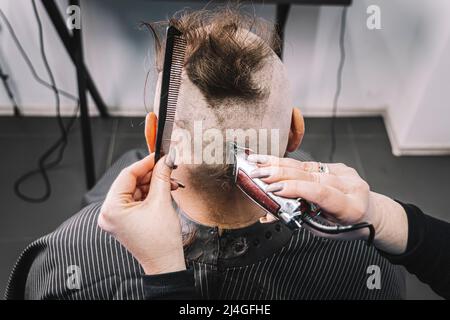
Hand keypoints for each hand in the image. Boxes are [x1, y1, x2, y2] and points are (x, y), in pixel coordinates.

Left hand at [98, 152, 185, 274]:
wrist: (165, 263)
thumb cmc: (160, 241)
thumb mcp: (161, 202)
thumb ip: (161, 177)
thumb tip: (165, 160)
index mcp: (111, 208)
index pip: (127, 175)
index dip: (145, 163)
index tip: (159, 156)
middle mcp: (108, 213)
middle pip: (130, 182)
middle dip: (151, 175)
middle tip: (167, 167)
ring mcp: (115, 217)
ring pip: (135, 190)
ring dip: (153, 184)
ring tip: (170, 182)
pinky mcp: (124, 220)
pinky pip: (136, 200)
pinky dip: (150, 194)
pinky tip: (164, 190)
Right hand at [248, 155, 407, 253]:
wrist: (370, 213)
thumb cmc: (347, 226)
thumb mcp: (324, 229)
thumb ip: (299, 218)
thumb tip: (270, 212)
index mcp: (351, 206)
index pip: (321, 193)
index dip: (296, 188)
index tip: (274, 188)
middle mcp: (351, 185)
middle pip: (310, 175)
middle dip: (279, 173)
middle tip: (257, 173)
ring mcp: (345, 172)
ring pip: (306, 166)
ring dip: (278, 164)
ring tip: (257, 162)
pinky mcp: (337, 165)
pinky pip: (309, 164)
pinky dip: (287, 164)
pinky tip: (270, 161)